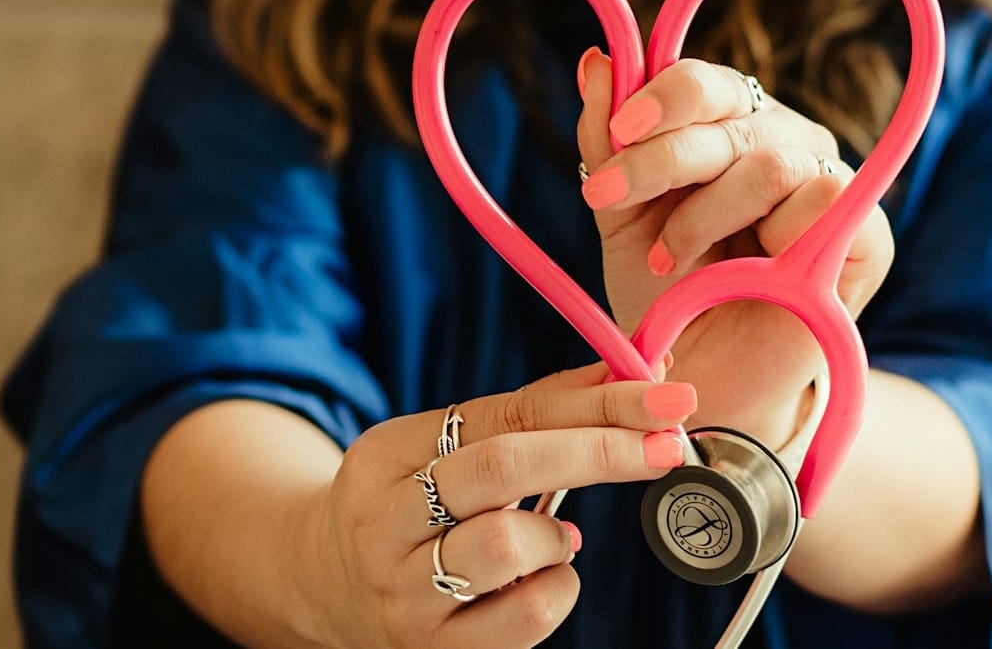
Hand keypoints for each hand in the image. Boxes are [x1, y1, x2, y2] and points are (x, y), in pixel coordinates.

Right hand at [295, 364, 696, 648]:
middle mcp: (382, 523)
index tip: (665, 396)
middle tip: (667, 446)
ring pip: (507, 546)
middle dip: (599, 451)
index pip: (503, 415)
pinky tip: (541, 579)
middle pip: (502, 467)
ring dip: (557, 536)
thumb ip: (531, 413)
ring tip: (554, 537)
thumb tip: (629, 373)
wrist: (324, 589)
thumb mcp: (443, 448)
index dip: (594, 403)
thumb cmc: (411, 506)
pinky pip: (524, 618)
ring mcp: (402, 594)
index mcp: (386, 455)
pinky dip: (556, 589)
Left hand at [573, 49, 895, 444]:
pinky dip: (771, 239)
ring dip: (705, 215)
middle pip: (731, 114)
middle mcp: (783, 140)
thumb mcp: (621, 217)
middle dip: (660, 158)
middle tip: (608, 198)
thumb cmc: (668, 295)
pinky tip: (745, 274)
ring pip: (771, 162)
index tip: (615, 135)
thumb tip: (596, 60)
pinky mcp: (867, 234)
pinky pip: (825, 201)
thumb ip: (607, 142)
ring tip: (669, 260)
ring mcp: (829, 182)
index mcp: (730, 125)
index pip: (705, 82)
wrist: (704, 381)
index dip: (661, 97)